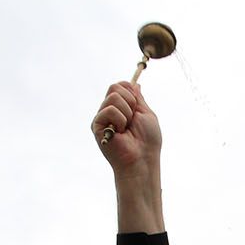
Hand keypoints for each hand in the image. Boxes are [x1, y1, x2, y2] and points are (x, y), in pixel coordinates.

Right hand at [91, 82, 163, 233]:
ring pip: (113, 97)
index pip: (120, 85)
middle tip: (132, 120)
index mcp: (121, 108)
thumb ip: (138, 98)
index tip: (137, 107)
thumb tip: (135, 84)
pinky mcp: (96, 125)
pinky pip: (109, 109)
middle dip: (130, 101)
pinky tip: (119, 133)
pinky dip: (120, 119)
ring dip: (127, 112)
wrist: (142, 159)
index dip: (131, 92)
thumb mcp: (146, 113)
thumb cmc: (147, 141)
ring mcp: (102, 118)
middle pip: (115, 87)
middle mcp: (109, 112)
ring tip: (126, 129)